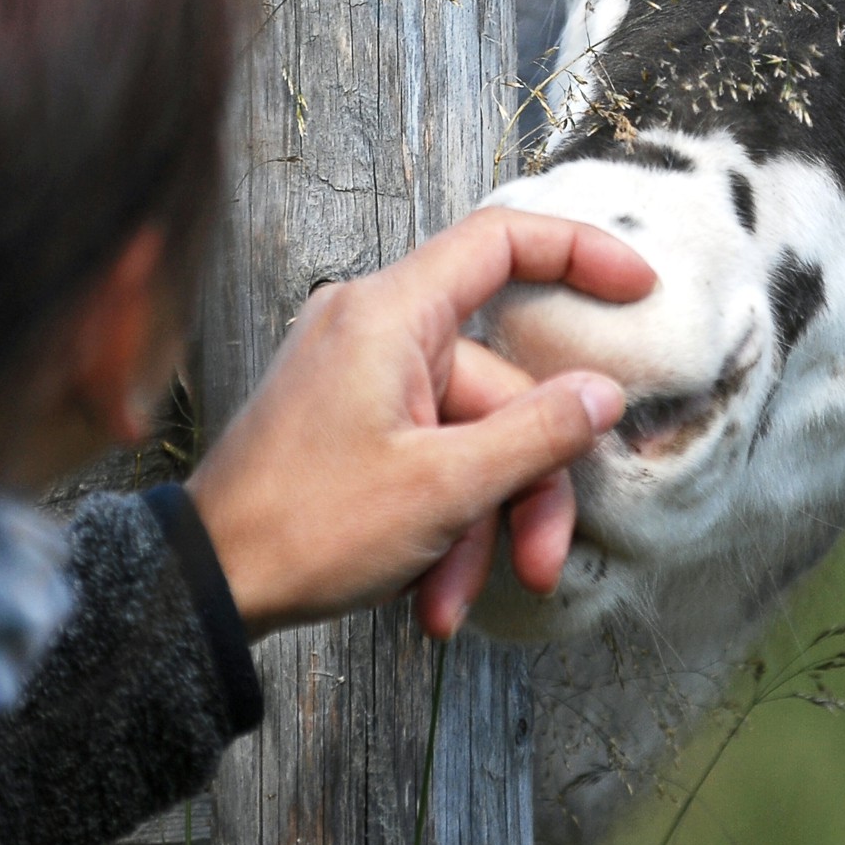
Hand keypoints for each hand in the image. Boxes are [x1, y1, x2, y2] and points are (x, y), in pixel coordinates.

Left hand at [186, 208, 653, 639]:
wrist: (204, 588)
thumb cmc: (305, 527)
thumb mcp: (444, 488)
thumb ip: (536, 434)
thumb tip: (601, 396)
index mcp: (390, 314)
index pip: (500, 241)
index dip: (579, 253)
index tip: (639, 288)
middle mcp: (374, 329)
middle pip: (499, 383)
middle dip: (523, 483)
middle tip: (539, 561)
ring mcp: (358, 377)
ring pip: (466, 436)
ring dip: (478, 524)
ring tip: (454, 604)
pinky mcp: (347, 421)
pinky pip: (425, 455)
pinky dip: (439, 521)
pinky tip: (428, 595)